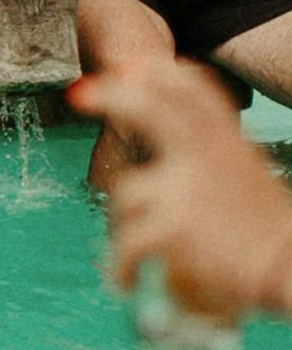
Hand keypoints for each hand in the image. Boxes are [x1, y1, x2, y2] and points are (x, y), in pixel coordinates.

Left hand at [71, 58, 291, 319]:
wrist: (289, 266)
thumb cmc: (268, 233)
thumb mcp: (245, 178)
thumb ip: (212, 159)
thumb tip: (164, 160)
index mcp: (227, 141)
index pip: (192, 91)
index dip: (160, 75)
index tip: (131, 65)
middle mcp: (205, 153)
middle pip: (150, 108)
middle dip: (112, 95)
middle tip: (78, 95)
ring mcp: (185, 186)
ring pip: (126, 195)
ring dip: (122, 228)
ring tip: (131, 259)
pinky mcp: (170, 225)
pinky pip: (125, 242)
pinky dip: (121, 267)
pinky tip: (126, 283)